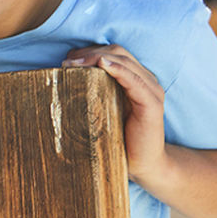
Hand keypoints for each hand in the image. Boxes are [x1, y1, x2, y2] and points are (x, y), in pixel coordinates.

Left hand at [62, 43, 166, 185]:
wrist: (144, 165)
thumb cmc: (121, 140)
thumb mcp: (103, 112)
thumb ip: (93, 94)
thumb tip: (64, 84)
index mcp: (135, 79)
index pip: (113, 53)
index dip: (89, 52)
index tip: (67, 61)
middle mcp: (146, 80)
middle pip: (117, 52)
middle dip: (89, 53)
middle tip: (66, 63)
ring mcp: (151, 90)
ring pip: (124, 61)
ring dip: (97, 58)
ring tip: (75, 64)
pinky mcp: (152, 104)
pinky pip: (134, 80)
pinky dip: (118, 69)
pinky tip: (103, 64)